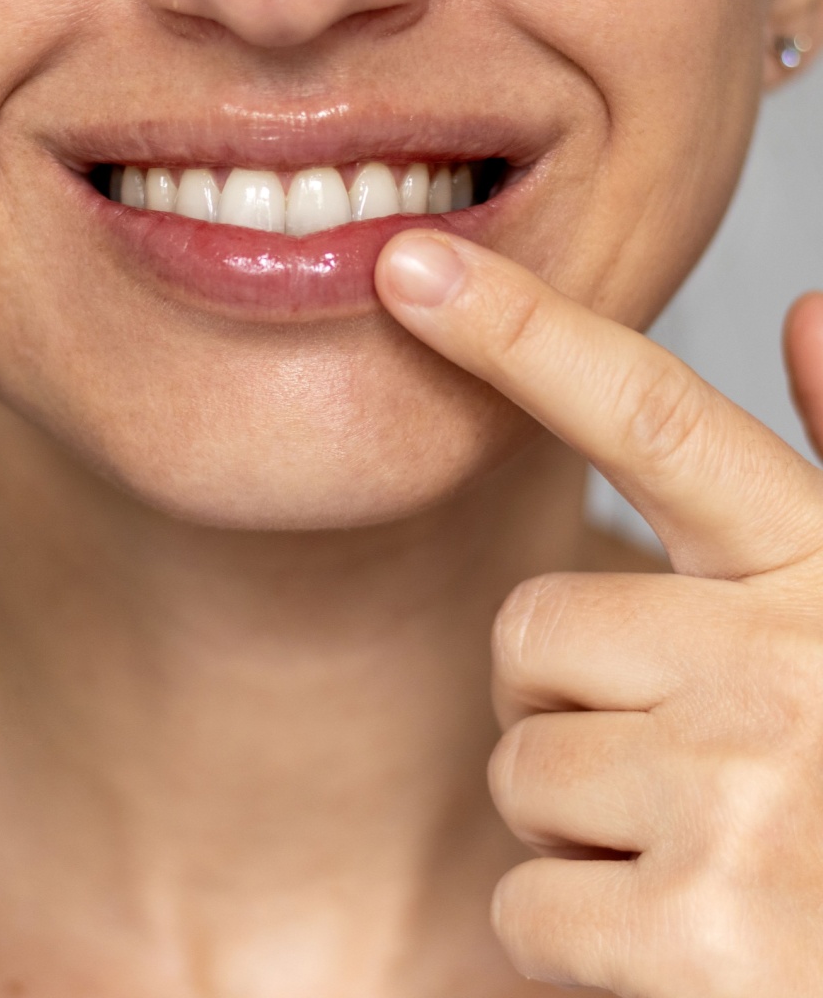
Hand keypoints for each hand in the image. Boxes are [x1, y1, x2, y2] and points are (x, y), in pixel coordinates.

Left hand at [377, 232, 822, 996]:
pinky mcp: (702, 939)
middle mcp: (783, 665)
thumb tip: (805, 310)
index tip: (411, 264)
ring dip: (585, 825)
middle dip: (572, 703)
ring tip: (706, 860)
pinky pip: (529, 905)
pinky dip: (580, 941)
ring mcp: (740, 800)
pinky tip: (689, 948)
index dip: (521, 331)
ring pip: (524, 767)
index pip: (650, 417)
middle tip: (687, 767)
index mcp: (820, 575)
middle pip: (532, 630)